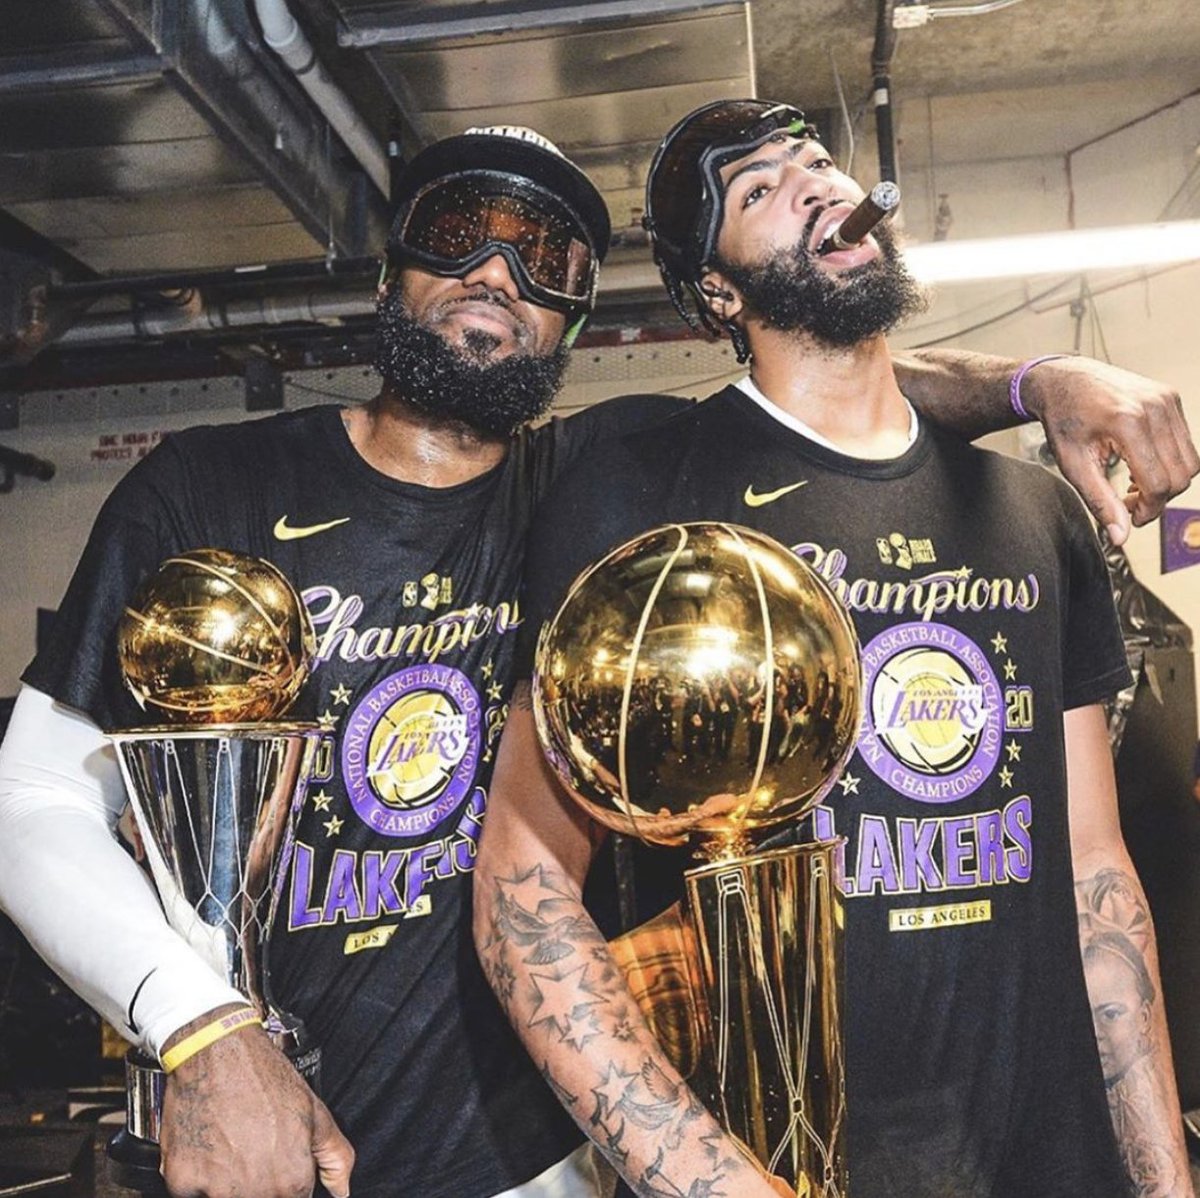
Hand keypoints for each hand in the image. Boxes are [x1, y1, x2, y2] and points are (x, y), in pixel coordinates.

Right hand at [158, 1008, 353, 1197]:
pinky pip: (192, 1194)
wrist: (217, 1051)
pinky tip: (208, 1145)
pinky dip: (198, 1176)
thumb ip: (335, 1158)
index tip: (277, 1164)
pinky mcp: (180, 1184)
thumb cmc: (264, 1078)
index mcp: (290, 1181)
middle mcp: (253, 1192)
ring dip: (227, 1183)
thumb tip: (341, 1191)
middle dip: (259, 1184)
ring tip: (232, 1145)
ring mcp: (214, 1191)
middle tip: (252, 1148)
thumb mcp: (315, 1111)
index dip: (288, 1186)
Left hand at [1022, 358, 1197, 544]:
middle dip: (1158, 498)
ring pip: (1189, 461)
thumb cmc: (1063, 420)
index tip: (1130, 517)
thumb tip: (1121, 536)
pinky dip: (1168, 462)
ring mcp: (1167, 400)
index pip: (1159, 483)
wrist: (1063, 381)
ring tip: (1133, 484)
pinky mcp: (1171, 398)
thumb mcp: (1073, 464)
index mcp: (1128, 422)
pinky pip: (1185, 443)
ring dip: (1166, 482)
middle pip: (1181, 475)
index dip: (1148, 509)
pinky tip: (1140, 464)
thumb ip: (1099, 501)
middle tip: (1129, 503)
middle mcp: (1155, 407)